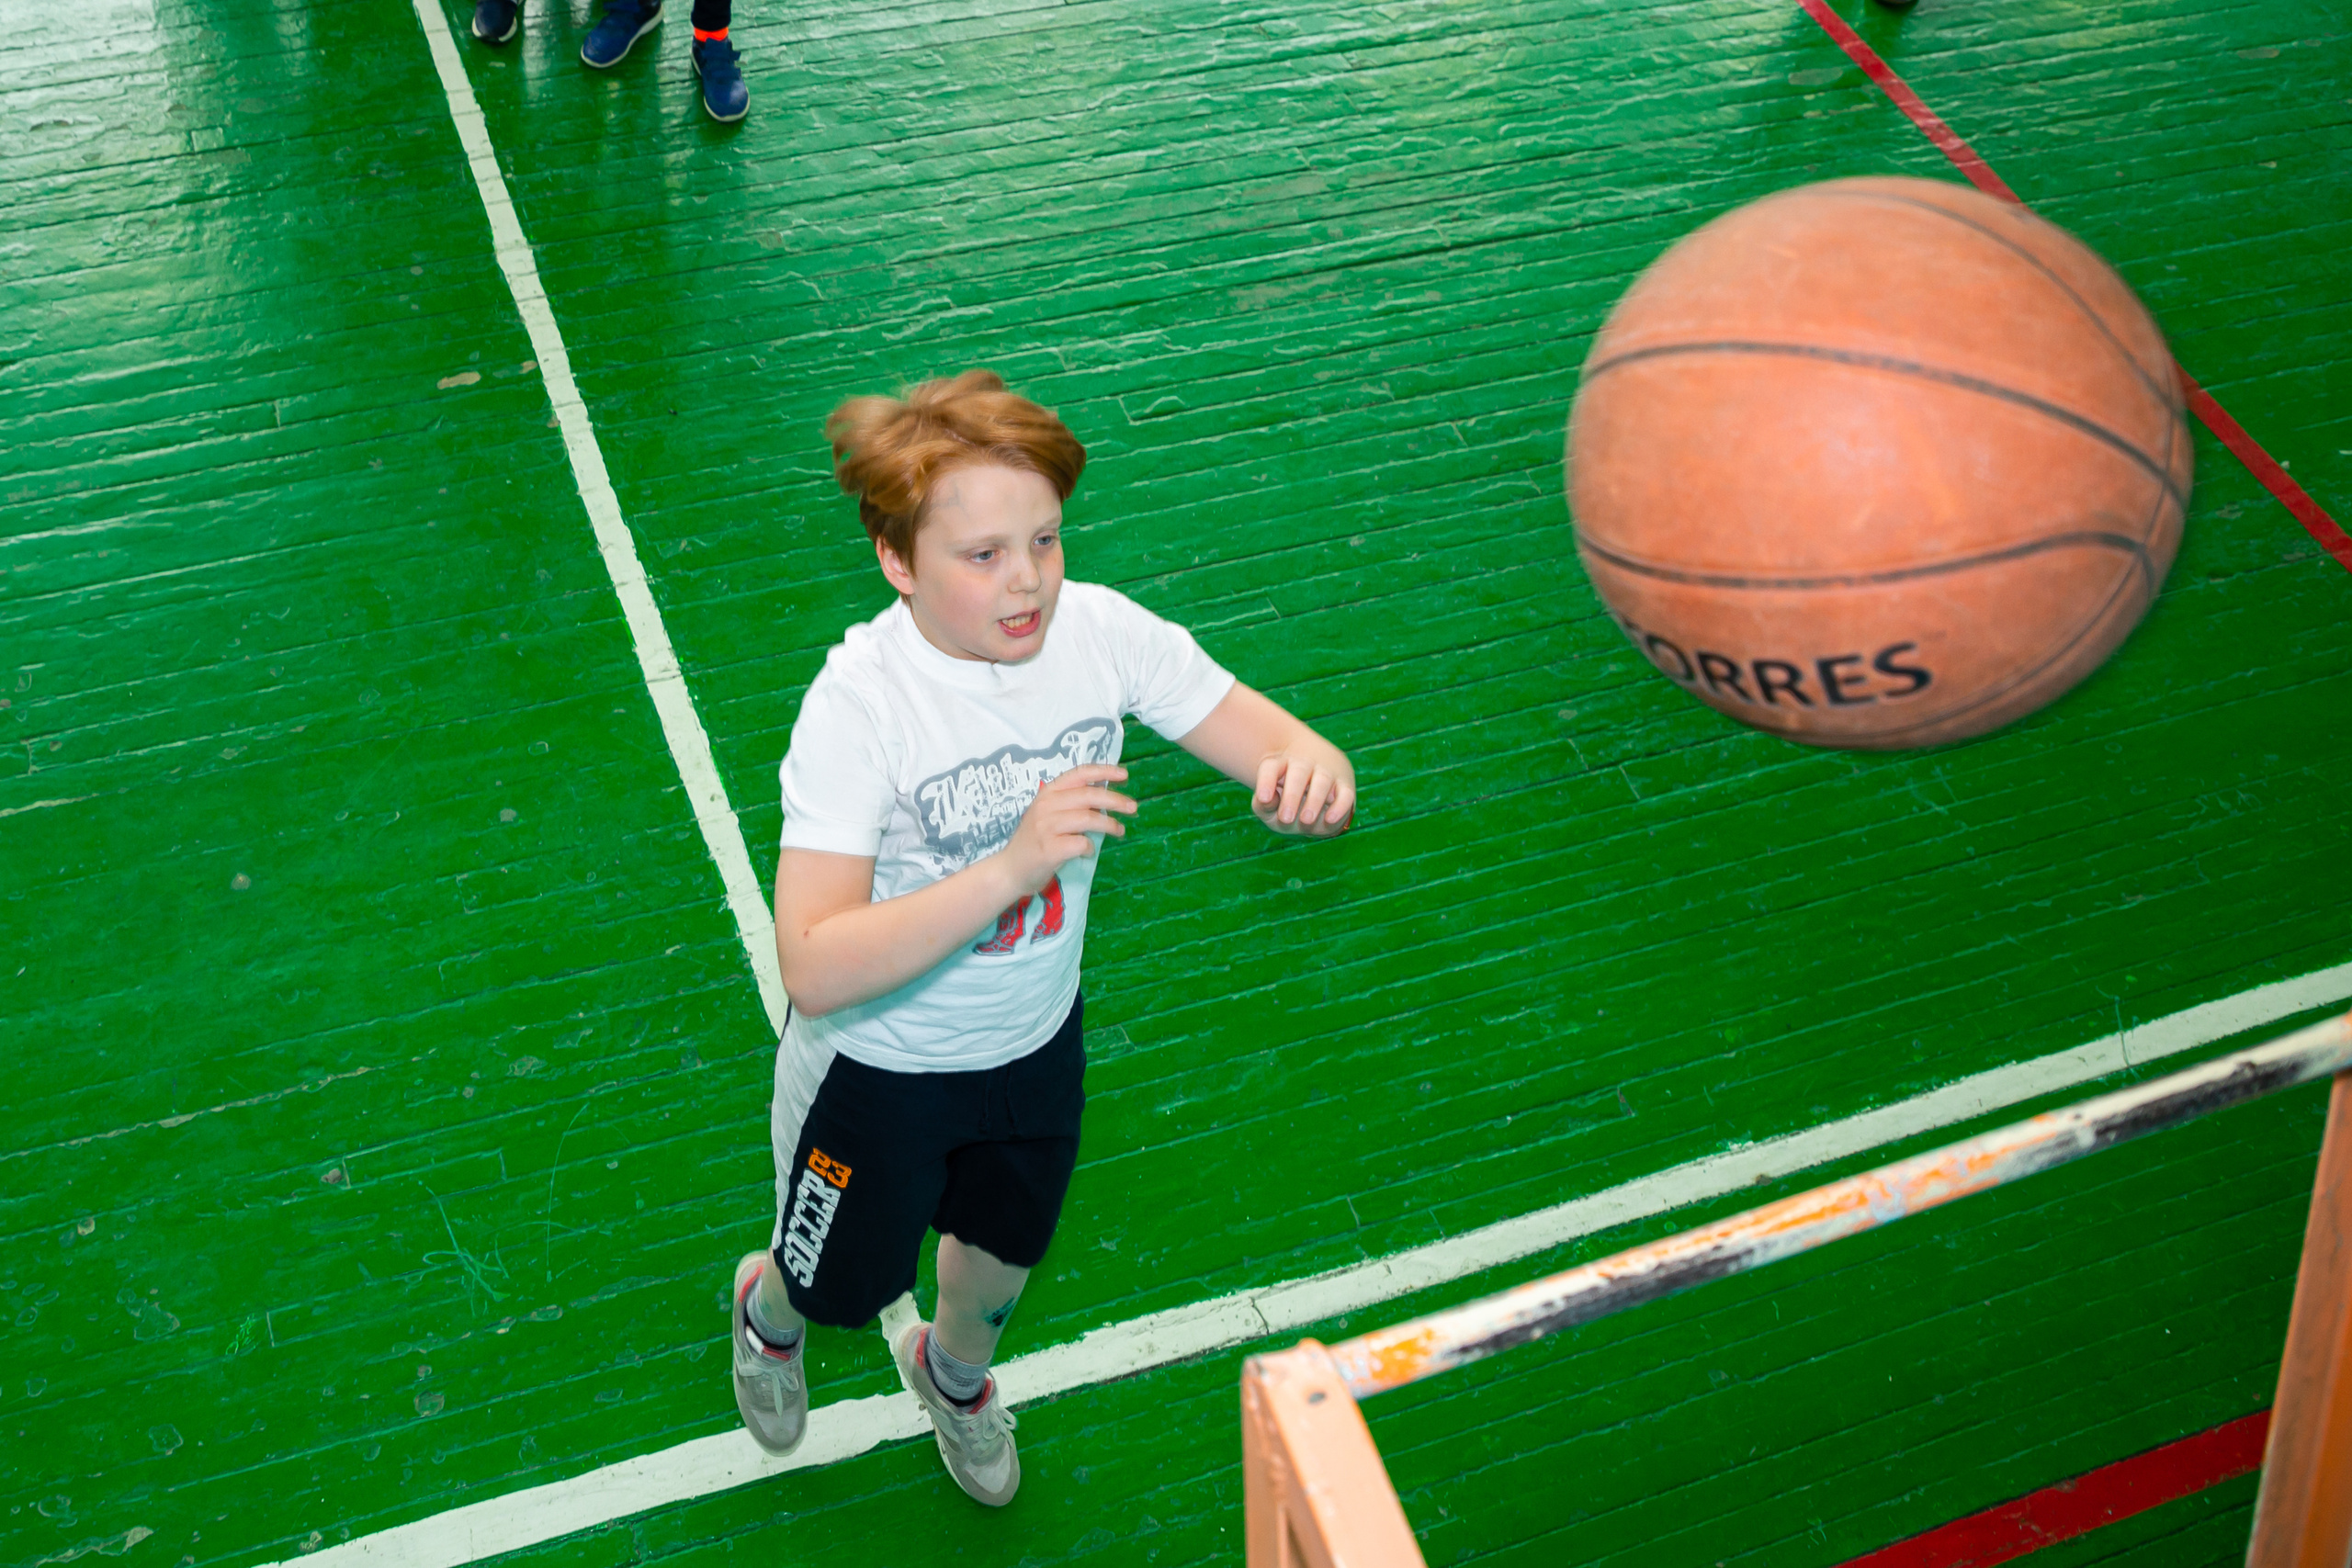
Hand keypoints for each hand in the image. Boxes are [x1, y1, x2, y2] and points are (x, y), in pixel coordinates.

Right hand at [998, 764, 1136, 892]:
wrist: (1010, 870)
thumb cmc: (1034, 841)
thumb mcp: (1048, 814)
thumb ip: (1071, 803)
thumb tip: (1105, 796)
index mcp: (1048, 793)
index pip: (1079, 774)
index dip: (1104, 771)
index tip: (1124, 775)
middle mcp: (1046, 805)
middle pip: (1089, 796)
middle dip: (1116, 800)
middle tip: (1133, 807)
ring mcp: (1046, 827)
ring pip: (1089, 819)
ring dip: (1109, 825)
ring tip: (1119, 830)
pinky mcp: (1049, 849)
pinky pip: (1082, 843)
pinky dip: (1090, 848)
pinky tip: (1088, 852)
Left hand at [1253, 743, 1354, 836]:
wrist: (1318, 792)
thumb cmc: (1287, 802)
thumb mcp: (1269, 807)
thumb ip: (1264, 806)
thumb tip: (1268, 800)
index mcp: (1280, 765)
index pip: (1270, 768)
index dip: (1266, 781)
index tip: (1263, 798)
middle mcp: (1303, 765)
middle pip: (1298, 773)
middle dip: (1292, 796)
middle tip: (1286, 818)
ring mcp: (1326, 774)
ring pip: (1322, 782)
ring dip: (1314, 800)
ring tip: (1305, 820)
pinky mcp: (1344, 788)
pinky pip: (1345, 795)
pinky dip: (1339, 807)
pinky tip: (1329, 819)